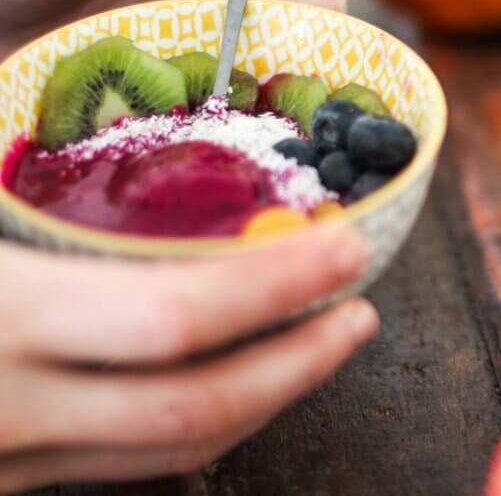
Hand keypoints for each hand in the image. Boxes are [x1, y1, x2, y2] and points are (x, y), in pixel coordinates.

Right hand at [0, 225, 376, 491]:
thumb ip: (54, 205)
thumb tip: (137, 143)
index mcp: (7, 315)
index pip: (176, 314)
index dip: (276, 284)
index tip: (345, 249)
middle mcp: (13, 406)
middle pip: (196, 405)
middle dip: (299, 361)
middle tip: (360, 312)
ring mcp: (8, 458)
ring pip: (169, 448)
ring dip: (264, 401)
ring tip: (321, 344)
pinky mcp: (5, 478)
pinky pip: (124, 460)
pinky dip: (197, 423)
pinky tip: (238, 383)